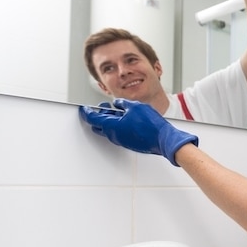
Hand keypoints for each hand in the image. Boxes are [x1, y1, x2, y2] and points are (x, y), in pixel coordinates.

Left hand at [79, 99, 197, 166]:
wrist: (163, 139)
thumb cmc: (150, 125)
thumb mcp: (135, 106)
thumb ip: (123, 103)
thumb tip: (118, 103)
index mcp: (111, 126)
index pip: (93, 118)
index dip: (86, 112)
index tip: (84, 108)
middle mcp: (114, 135)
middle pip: (98, 125)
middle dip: (98, 115)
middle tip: (102, 107)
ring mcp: (121, 141)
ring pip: (108, 130)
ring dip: (109, 120)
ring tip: (117, 111)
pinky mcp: (128, 143)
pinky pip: (117, 133)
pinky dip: (117, 125)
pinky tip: (126, 119)